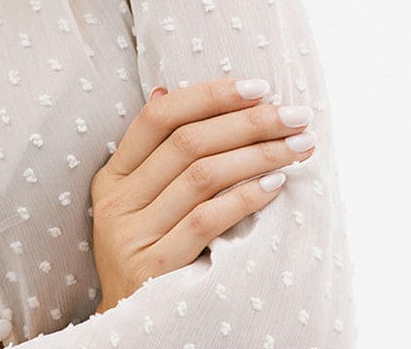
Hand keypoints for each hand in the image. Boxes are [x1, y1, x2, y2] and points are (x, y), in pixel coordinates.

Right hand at [89, 78, 316, 311]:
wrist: (131, 332)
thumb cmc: (148, 257)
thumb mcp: (139, 203)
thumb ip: (154, 154)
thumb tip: (165, 89)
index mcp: (112, 177)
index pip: (158, 118)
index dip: (208, 96)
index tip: (258, 86)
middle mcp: (116, 202)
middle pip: (186, 142)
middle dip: (247, 122)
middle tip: (294, 113)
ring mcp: (133, 235)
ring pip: (201, 176)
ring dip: (257, 154)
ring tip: (298, 145)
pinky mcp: (155, 267)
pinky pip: (206, 220)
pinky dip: (245, 196)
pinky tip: (276, 182)